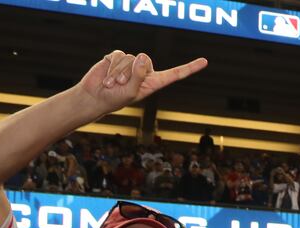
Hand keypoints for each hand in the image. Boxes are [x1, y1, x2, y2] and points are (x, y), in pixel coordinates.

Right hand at [78, 51, 207, 116]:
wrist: (94, 97)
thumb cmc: (114, 99)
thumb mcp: (130, 92)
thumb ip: (138, 75)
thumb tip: (143, 56)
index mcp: (153, 82)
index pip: (175, 74)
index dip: (189, 68)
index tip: (205, 61)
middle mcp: (144, 71)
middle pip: (145, 61)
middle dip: (130, 74)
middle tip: (120, 86)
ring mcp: (131, 63)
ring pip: (130, 58)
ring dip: (119, 73)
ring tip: (112, 84)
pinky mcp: (118, 57)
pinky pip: (118, 55)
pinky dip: (112, 67)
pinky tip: (106, 77)